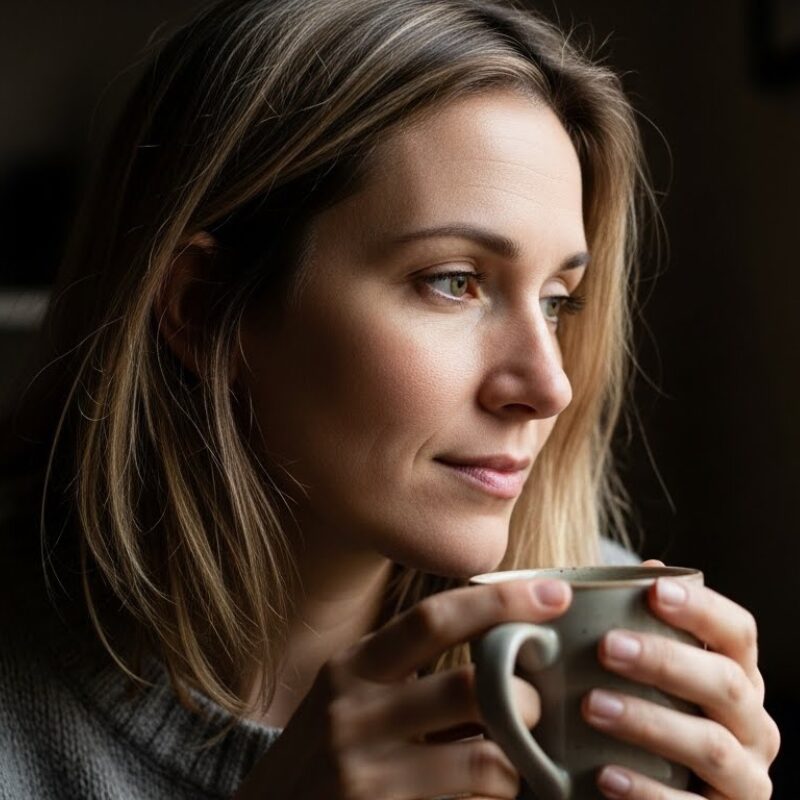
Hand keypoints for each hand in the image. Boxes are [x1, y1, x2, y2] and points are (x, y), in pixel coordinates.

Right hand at [233, 577, 571, 798]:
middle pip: (470, 688)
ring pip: (485, 762)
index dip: (500, 603)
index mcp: (352, 666)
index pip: (433, 618)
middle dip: (524, 696)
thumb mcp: (351, 695)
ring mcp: (364, 774)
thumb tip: (499, 646)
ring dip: (519, 762)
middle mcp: (352, 713)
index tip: (555, 595)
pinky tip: (492, 795)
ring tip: (516, 765)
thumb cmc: (324, 752)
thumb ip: (407, 669)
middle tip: (538, 705)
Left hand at [582, 560, 780, 798]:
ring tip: (593, 706)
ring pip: (711, 745)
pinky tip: (605, 774)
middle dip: (665, 662)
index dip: (702, 609)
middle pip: (725, 684)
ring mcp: (745, 777)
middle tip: (606, 648)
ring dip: (650, 722)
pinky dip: (648, 791)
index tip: (655, 590)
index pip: (738, 633)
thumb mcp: (644, 669)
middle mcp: (752, 724)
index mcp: (737, 676)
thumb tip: (645, 569)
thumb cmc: (644, 712)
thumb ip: (642, 624)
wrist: (643, 789)